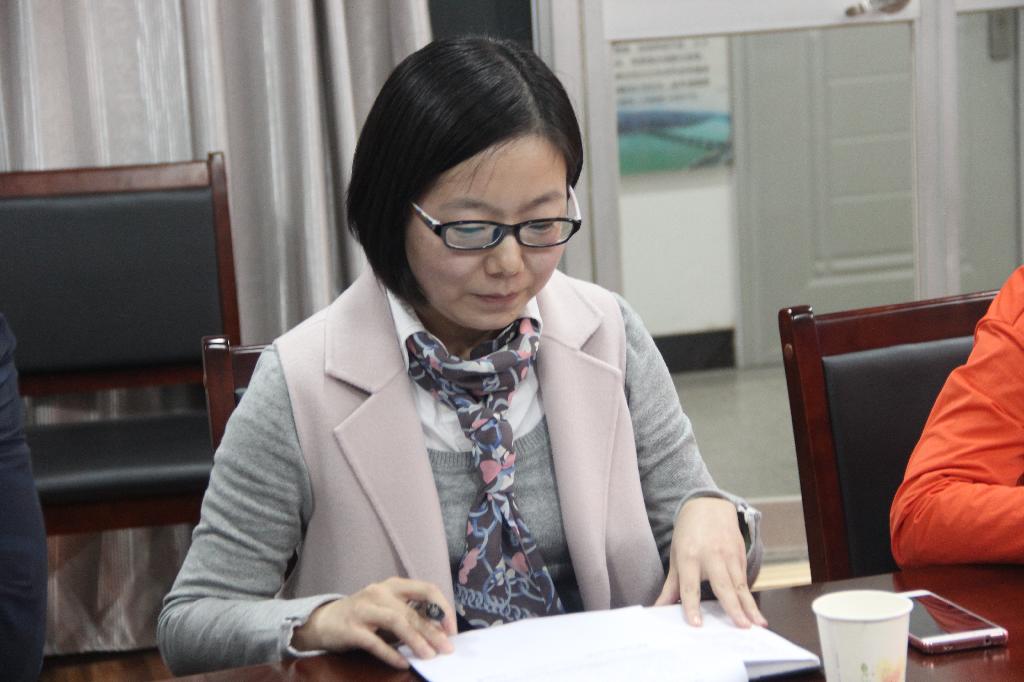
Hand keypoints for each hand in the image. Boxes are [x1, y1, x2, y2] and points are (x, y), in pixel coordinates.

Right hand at [292, 577, 456, 667]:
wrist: (325, 621)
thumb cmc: (364, 615)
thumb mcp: (389, 608)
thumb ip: (411, 615)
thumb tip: (440, 632)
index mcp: (393, 585)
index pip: (426, 589)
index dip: (442, 608)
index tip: (451, 628)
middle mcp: (379, 592)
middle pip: (412, 611)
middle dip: (433, 632)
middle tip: (447, 649)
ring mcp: (364, 609)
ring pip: (396, 622)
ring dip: (416, 640)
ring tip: (429, 656)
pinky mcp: (351, 628)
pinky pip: (375, 642)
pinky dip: (391, 654)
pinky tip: (403, 663)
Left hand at [654, 496, 766, 628]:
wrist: (709, 506)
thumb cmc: (688, 534)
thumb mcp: (676, 556)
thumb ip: (671, 586)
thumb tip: (659, 609)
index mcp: (689, 557)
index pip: (689, 586)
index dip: (691, 606)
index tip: (696, 624)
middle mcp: (711, 556)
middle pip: (722, 586)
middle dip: (733, 607)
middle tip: (742, 626)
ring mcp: (729, 555)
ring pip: (740, 585)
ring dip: (750, 606)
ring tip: (758, 624)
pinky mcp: (741, 555)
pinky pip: (744, 580)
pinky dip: (750, 597)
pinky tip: (756, 613)